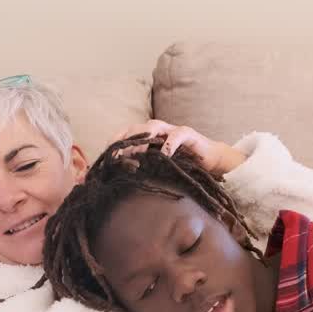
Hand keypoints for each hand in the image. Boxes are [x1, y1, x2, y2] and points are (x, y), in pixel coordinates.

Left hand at [110, 120, 245, 176]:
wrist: (210, 161)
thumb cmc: (181, 166)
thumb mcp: (157, 169)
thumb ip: (141, 170)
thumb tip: (117, 184)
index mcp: (146, 137)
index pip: (124, 134)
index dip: (113, 143)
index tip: (103, 158)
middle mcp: (157, 130)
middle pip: (134, 128)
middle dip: (123, 141)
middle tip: (115, 157)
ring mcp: (171, 130)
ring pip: (152, 127)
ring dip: (142, 140)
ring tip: (135, 155)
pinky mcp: (188, 134)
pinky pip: (177, 135)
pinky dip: (169, 143)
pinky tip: (165, 154)